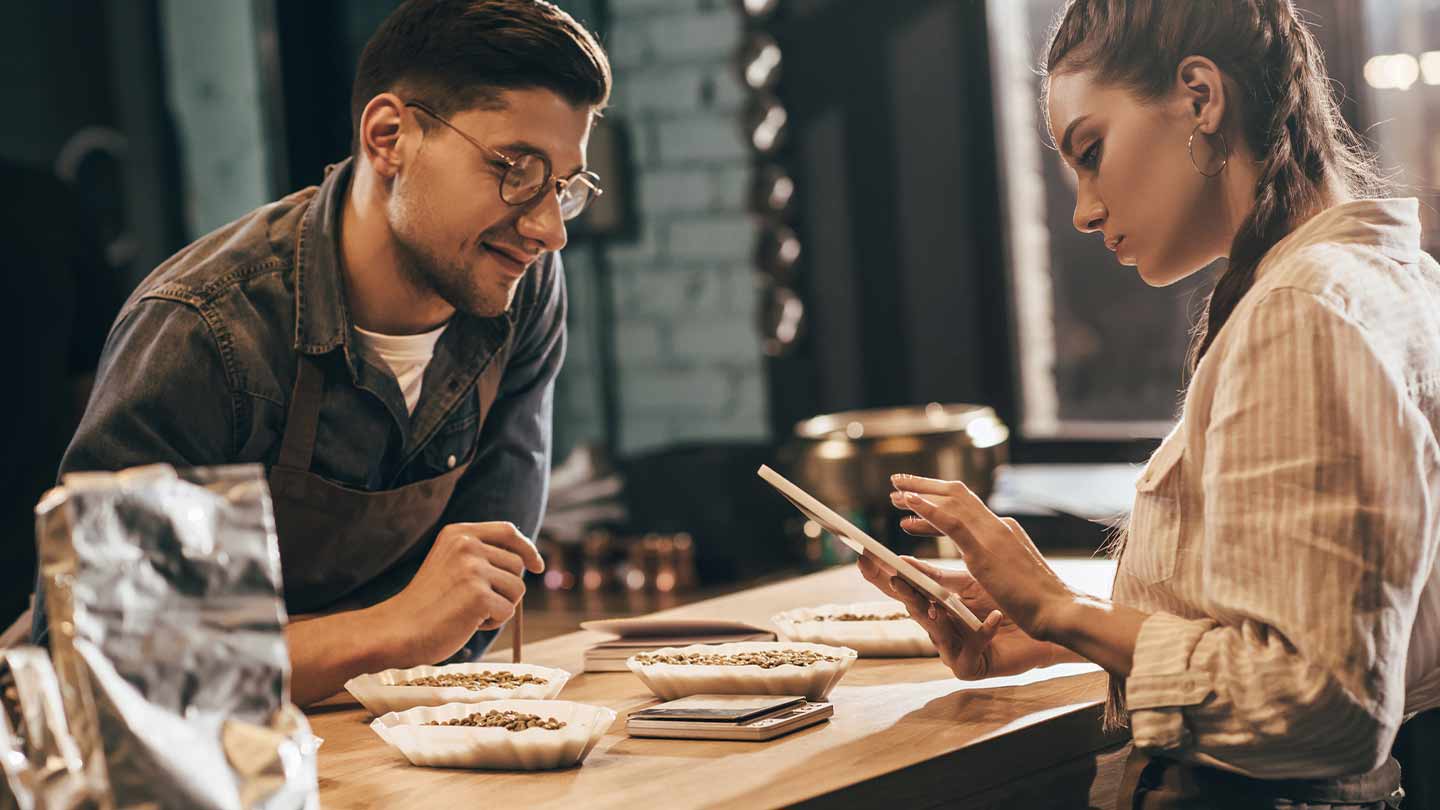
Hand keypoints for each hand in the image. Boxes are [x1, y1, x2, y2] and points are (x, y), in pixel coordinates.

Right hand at [376, 522, 543, 663]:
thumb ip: (480, 555)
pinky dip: (492, 623)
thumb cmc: (427, 603)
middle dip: (506, 588)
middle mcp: (466, 544)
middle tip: (473, 602)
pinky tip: (466, 623)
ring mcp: (472, 568)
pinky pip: (508, 611)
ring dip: (501, 606)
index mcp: (458, 533)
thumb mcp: (450, 564)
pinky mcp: (478, 595)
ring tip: (469, 611)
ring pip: (518, 589)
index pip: (507, 531)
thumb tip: (528, 560)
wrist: (398, 629)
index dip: (527, 548)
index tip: (537, 565)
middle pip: (518, 564)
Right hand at [858, 554, 1058, 678]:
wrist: (1039, 629)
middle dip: (901, 593)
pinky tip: (994, 619)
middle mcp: (937, 630)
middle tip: (891, 577)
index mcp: (934, 605)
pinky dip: (982, 633)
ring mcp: (951, 651)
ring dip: (932, 616)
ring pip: (936, 633)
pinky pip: (971, 651)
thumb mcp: (968, 586)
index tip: (865, 555)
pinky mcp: (970, 667)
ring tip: (933, 603)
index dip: (884, 573)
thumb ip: (936, 579)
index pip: (905, 587)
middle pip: (914, 609)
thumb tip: (903, 561)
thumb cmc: (1003, 604)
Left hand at [890, 475, 1076, 642]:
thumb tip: (988, 558)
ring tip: (893, 493)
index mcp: (1004, 530)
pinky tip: (907, 501)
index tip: (914, 501)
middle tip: (896, 484)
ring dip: (919, 494)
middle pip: (956, 495)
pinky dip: (927, 508)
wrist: (1059, 610)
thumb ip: (1000, 560)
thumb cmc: (1040, 601)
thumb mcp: (1014, 573)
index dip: (937, 501)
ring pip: (950, 502)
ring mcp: (992, 535)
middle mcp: (997, 525)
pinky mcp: (984, 550)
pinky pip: (950, 522)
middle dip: (925, 488)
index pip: (966, 507)